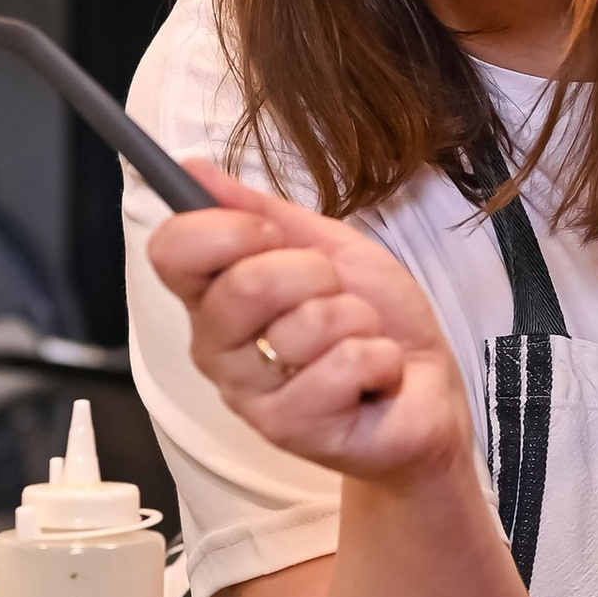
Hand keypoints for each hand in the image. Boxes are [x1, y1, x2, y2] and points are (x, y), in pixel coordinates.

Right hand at [147, 159, 475, 488]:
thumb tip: (191, 166)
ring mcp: (250, 396)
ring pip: (305, 324)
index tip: (271, 234)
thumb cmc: (375, 320)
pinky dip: (379, 358)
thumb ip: (260, 210)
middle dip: (315, 273)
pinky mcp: (290, 430)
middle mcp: (218, 350)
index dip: (228, 229)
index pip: (172, 249)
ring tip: (360, 341)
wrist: (425, 393)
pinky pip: (343, 364)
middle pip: (244, 283)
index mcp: (215, 299)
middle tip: (336, 295)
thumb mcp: (328, 247)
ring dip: (357, 320)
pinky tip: (374, 379)